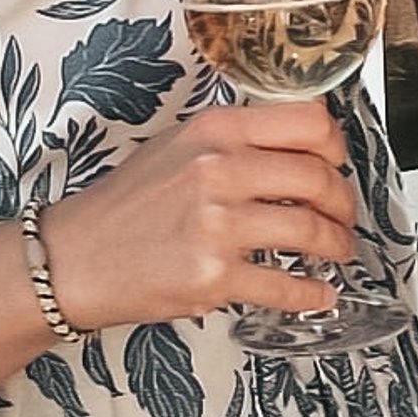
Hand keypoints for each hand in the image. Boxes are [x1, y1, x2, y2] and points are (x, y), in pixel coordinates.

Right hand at [39, 99, 356, 327]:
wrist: (74, 258)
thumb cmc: (126, 204)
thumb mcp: (177, 146)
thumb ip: (234, 140)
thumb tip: (298, 146)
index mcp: (214, 130)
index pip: (307, 122)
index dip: (337, 146)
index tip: (339, 164)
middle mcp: (217, 170)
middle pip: (318, 177)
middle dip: (343, 202)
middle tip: (343, 217)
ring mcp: (216, 225)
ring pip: (310, 230)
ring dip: (336, 245)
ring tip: (337, 252)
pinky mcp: (213, 276)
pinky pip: (284, 286)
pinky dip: (311, 294)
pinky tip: (318, 294)